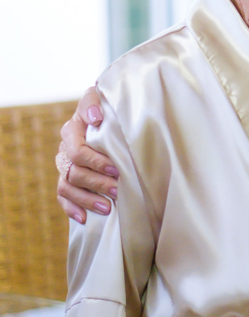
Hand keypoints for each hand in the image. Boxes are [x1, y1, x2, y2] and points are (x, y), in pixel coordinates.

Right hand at [56, 86, 118, 223]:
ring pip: (67, 186)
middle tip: (117, 190)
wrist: (109, 113)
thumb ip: (95, 103)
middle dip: (97, 183)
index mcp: (72, 130)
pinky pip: (63, 196)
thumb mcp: (104, 98)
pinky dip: (72, 208)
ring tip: (107, 208)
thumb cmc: (109, 106)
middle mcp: (65, 149)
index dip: (96, 162)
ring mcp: (64, 165)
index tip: (116, 169)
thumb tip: (95, 117)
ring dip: (87, 199)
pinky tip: (85, 218)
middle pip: (74, 172)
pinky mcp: (67, 178)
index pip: (78, 152)